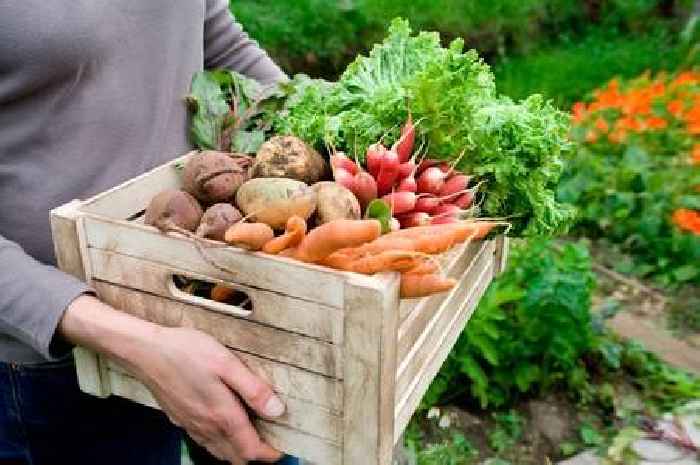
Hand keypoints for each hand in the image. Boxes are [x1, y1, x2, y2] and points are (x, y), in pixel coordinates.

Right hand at [59, 295, 284, 463]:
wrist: (145, 351)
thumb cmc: (187, 352)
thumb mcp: (227, 363)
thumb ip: (253, 389)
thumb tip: (277, 411)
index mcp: (222, 415)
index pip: (250, 450)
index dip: (269, 453)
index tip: (282, 447)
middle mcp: (206, 426)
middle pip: (235, 457)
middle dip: (254, 454)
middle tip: (270, 439)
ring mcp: (190, 425)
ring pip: (218, 451)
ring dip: (236, 450)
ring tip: (251, 434)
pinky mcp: (179, 418)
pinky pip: (203, 441)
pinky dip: (218, 442)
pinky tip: (221, 426)